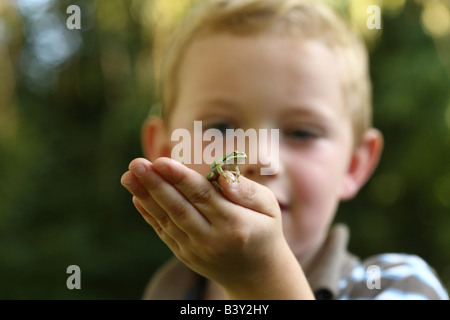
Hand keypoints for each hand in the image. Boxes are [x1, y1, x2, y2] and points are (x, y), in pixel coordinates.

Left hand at [121, 157, 313, 298]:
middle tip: (136, 164)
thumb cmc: (264, 231)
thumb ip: (247, 191)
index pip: (203, 196)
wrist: (257, 275)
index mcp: (235, 224)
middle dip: (155, 184)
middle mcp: (212, 239)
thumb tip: (223, 176)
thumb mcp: (269, 208)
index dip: (180, 178)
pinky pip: (165, 233)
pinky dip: (149, 215)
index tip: (161, 161)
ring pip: (168, 220)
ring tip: (128, 176)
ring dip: (146, 197)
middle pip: (180, 208)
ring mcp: (196, 250)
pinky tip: (137, 197)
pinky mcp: (186, 255)